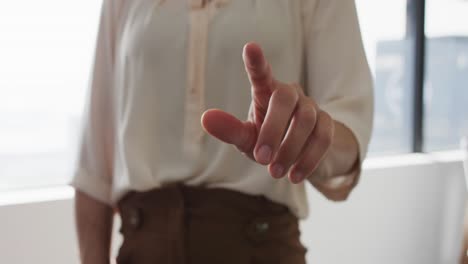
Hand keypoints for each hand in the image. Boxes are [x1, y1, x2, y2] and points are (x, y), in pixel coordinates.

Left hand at [201, 42, 334, 183]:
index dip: (256, 62)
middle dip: (273, 130)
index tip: (250, 47)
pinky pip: (324, 137)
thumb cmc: (265, 142)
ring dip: (290, 149)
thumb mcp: (245, 139)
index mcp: (266, 92)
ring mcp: (311, 107)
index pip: (261, 73)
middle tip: (261, 159)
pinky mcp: (327, 124)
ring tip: (275, 173)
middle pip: (285, 98)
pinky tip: (295, 176)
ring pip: (307, 119)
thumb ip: (229, 129)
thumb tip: (205, 118)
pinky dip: (309, 159)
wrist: (297, 156)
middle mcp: (290, 94)